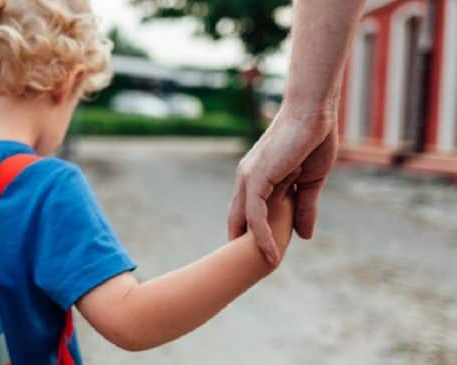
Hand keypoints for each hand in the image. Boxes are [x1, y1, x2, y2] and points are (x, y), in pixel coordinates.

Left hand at [228, 107, 337, 264]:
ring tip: (264, 268)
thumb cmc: (313, 140)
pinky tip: (271, 253)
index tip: (258, 255)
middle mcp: (246, 178)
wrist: (314, 112)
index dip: (251, 234)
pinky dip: (262, 235)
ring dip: (254, 246)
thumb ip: (305, 207)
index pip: (247, 212)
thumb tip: (304, 236)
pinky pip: (255, 214)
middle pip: (239, 219)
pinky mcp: (257, 177)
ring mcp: (249, 177)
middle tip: (250, 270)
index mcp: (256, 177)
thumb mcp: (311, 182)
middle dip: (243, 244)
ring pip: (245, 220)